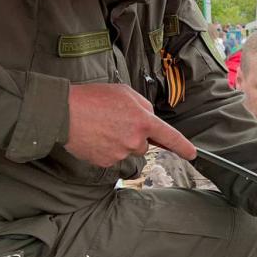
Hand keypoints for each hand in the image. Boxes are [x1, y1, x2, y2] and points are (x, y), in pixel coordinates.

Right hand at [65, 83, 195, 166]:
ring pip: (127, 151)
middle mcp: (134, 140)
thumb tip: (149, 118)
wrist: (64, 113)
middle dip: (134, 135)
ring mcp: (120, 153)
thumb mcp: (125, 93)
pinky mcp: (105, 162)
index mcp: (143, 120)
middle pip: (143, 144)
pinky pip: (112, 157)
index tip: (192, 153)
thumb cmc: (93, 98)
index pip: (170, 136)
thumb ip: (143, 106)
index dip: (183, 146)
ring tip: (102, 126)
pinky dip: (106, 149)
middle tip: (115, 121)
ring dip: (119, 142)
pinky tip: (95, 136)